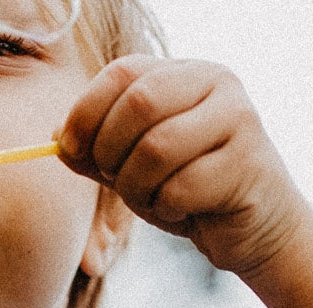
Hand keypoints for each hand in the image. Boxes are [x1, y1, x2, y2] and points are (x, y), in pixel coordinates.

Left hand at [58, 56, 307, 276]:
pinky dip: (167, 210)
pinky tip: (183, 214)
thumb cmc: (191, 194)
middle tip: (115, 180)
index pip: (123, 72)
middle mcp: (215, 82)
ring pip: (157, 148)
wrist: (255, 231)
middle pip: (139, 104)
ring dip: (138, 188)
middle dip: (111, 152)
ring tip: (152, 202)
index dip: (86, 112)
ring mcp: (237, 118)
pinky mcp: (248, 163)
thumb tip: (57, 139)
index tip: (71, 150)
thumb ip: (99, 150)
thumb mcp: (135, 168)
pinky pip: (182, 187)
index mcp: (184, 72)